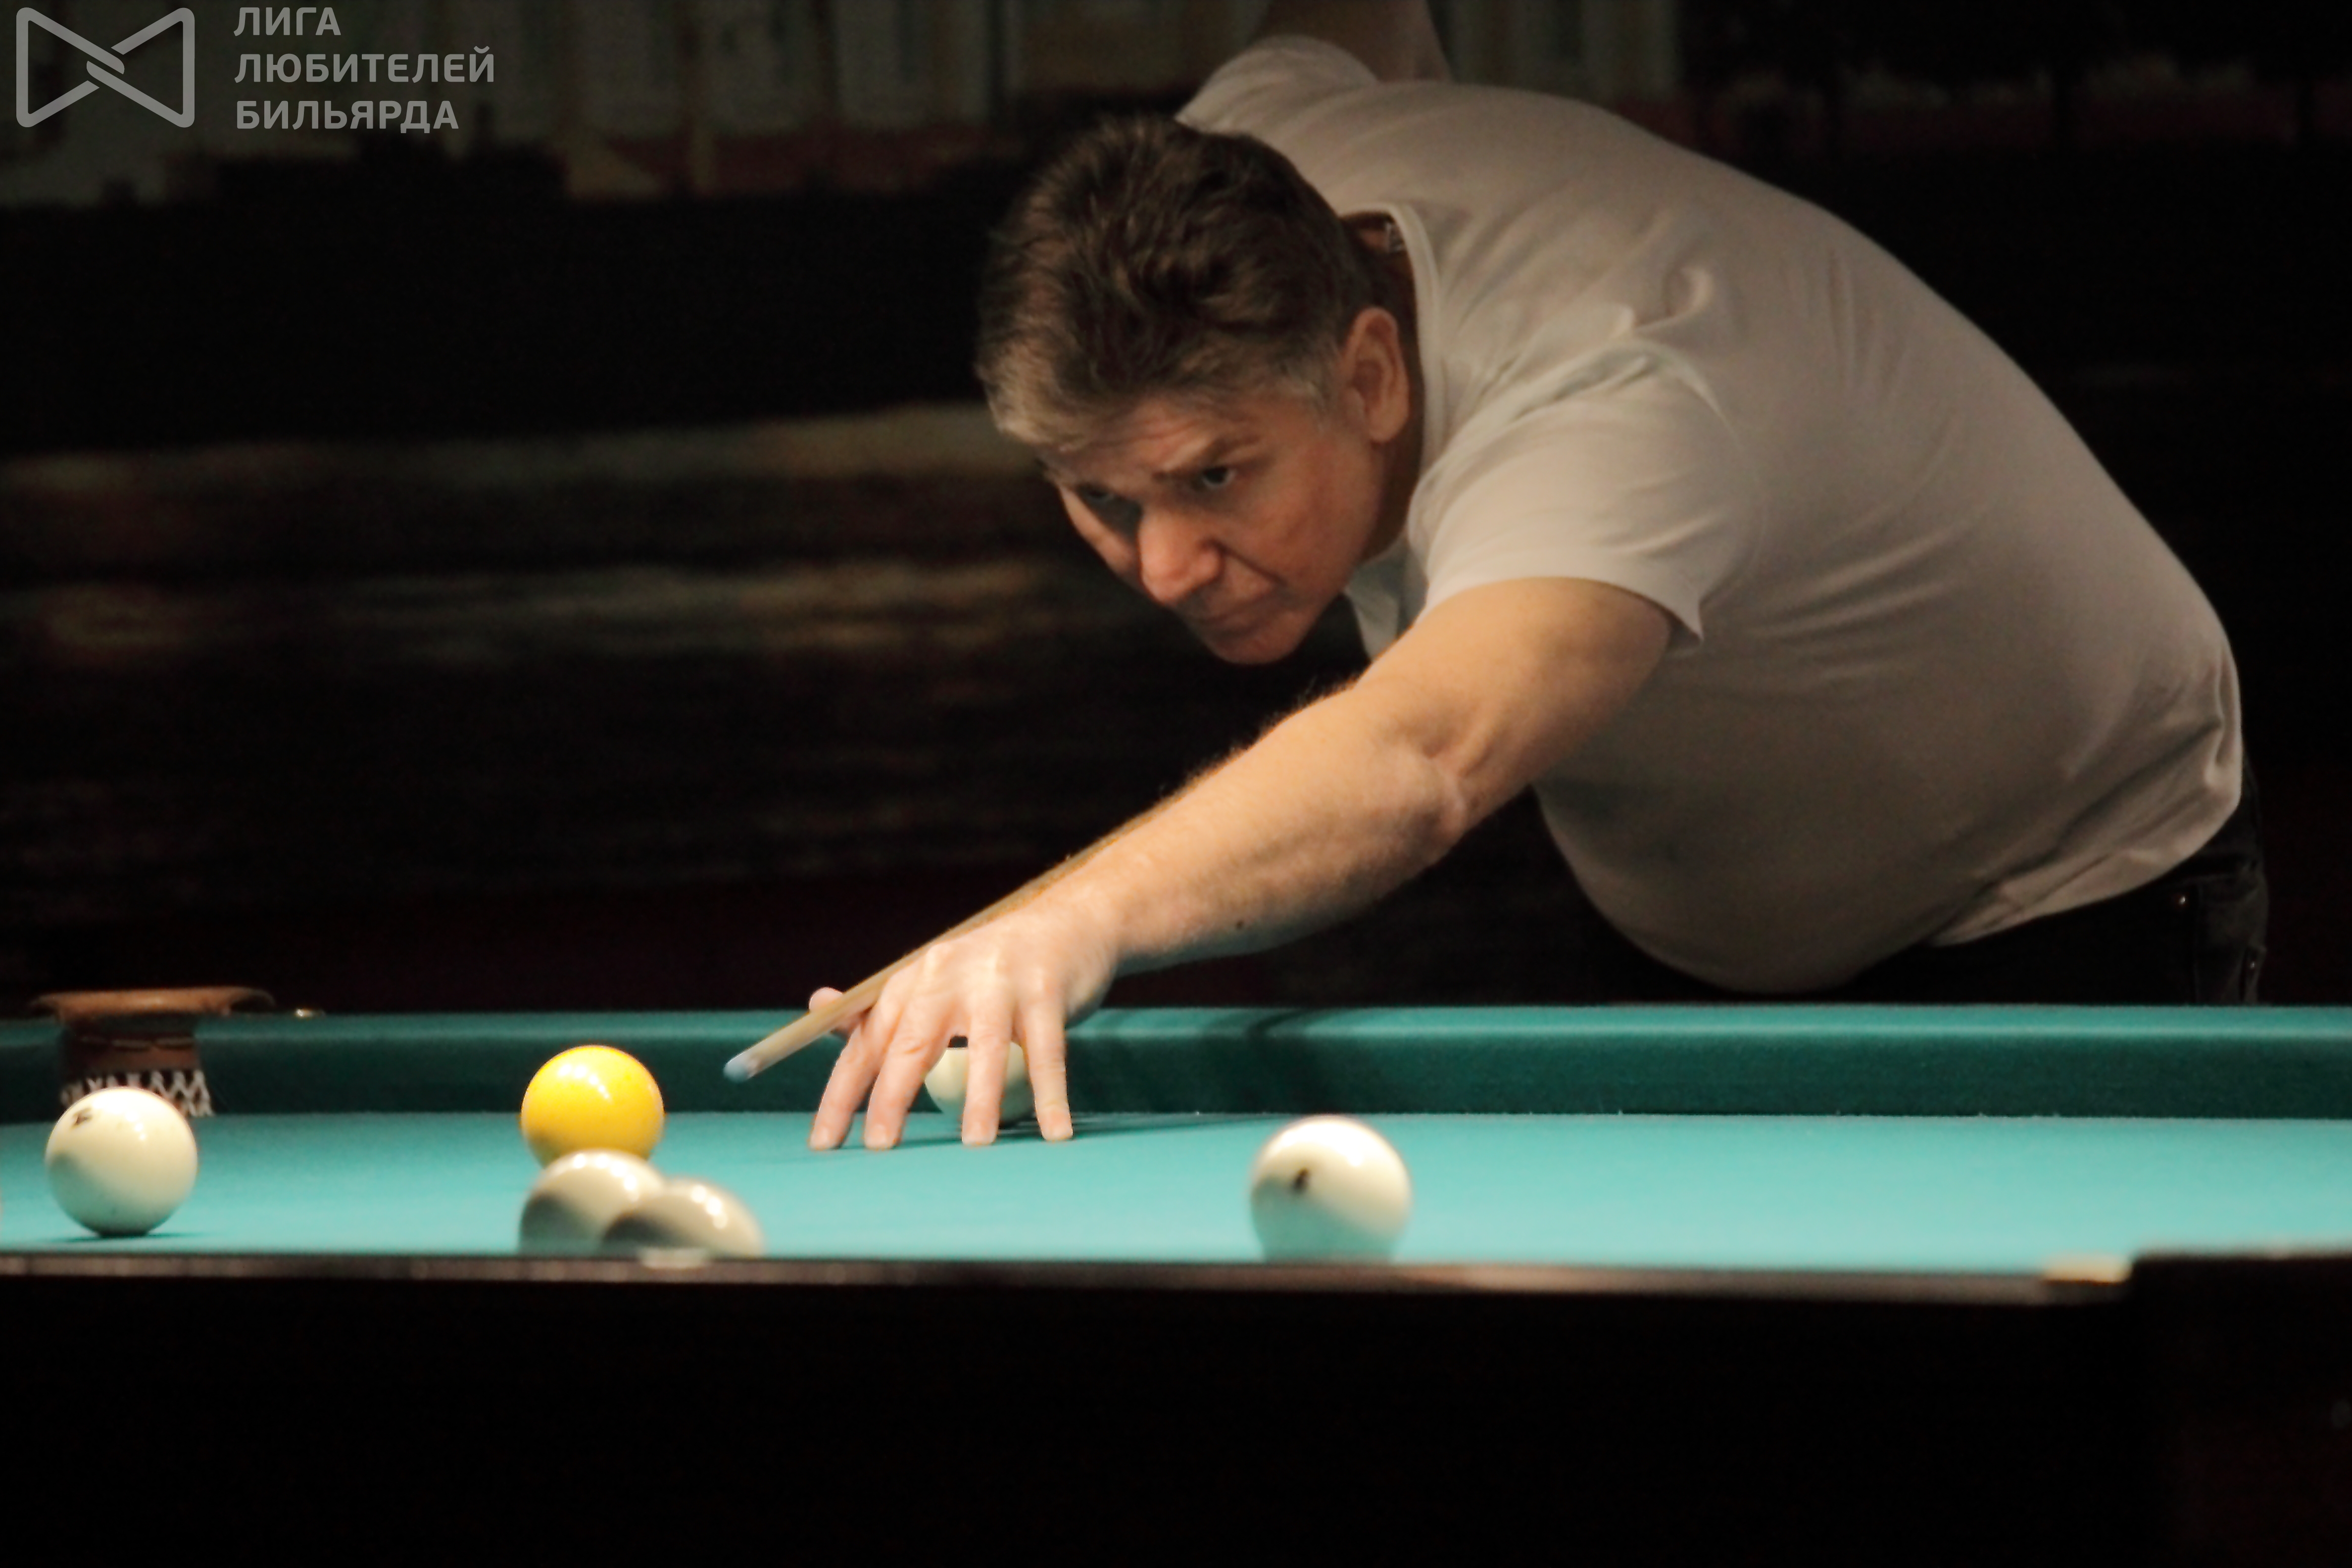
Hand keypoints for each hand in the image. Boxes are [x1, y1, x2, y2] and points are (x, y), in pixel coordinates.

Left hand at [807, 899, 1116, 1150]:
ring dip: (981, 1098)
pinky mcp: (1047, 992)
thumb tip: (817, 1005)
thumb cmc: (990, 969)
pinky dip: (1051, 1094)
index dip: (844, 1091)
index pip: (870, 1040)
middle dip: (892, 1095)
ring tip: (974, 1143)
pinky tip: (1054, 1131)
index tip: (824, 1141)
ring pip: (986, 1047)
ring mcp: (1001, 983)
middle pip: (915, 1042)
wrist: (1067, 923)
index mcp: (915, 979)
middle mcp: (951, 976)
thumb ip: (879, 1006)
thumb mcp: (931, 981)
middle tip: (879, 1145)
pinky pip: (1048, 1052)